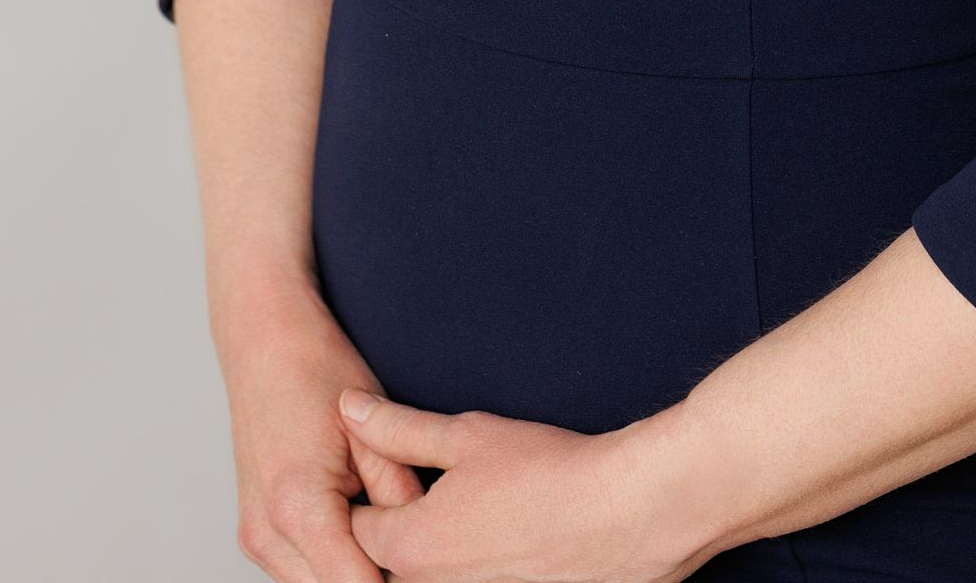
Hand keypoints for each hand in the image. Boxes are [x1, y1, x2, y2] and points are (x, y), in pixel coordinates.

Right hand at [216, 277, 423, 580]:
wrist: (264, 343)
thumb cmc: (318, 372)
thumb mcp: (374, 430)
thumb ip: (400, 497)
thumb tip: (426, 544)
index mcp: (299, 508)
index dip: (399, 580)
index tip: (433, 568)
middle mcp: (268, 533)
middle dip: (380, 578)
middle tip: (423, 553)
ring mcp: (257, 537)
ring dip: (355, 572)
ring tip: (395, 539)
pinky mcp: (256, 533)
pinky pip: (301, 571)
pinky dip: (333, 562)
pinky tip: (363, 530)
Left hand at [337, 390, 710, 582]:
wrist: (626, 514)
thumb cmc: (547, 472)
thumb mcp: (466, 435)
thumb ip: (398, 428)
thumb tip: (349, 409)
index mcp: (408, 548)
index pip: (359, 524)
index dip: (375, 485)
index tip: (402, 459)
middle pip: (389, 559)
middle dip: (404, 521)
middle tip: (449, 484)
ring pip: (430, 575)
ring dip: (444, 545)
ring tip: (488, 507)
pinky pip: (469, 580)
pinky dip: (476, 562)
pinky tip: (510, 530)